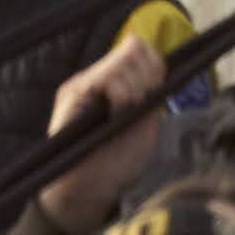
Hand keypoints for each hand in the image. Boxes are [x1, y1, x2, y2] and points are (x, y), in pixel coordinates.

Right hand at [36, 25, 175, 231]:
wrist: (87, 188)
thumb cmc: (115, 161)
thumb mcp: (144, 122)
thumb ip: (150, 94)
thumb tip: (160, 67)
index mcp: (111, 81)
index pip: (138, 47)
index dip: (155, 63)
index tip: (156, 91)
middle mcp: (94, 76)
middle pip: (134, 47)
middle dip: (149, 76)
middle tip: (141, 106)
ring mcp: (83, 83)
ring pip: (125, 60)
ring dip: (136, 89)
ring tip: (126, 114)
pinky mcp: (74, 93)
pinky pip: (110, 79)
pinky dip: (124, 96)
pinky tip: (118, 115)